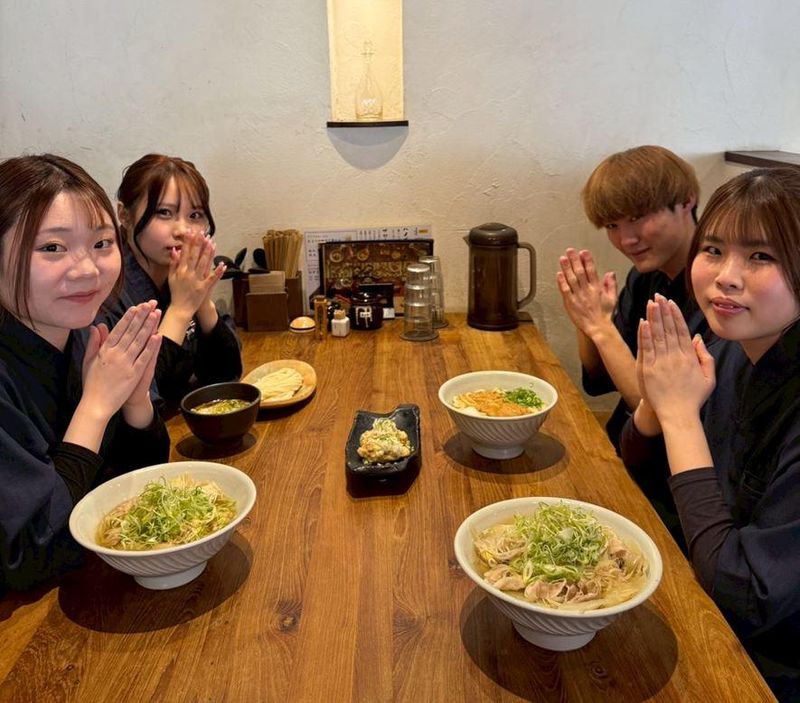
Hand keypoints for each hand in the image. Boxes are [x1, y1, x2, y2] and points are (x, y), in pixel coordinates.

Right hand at [81, 302, 161, 421]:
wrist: (96, 404)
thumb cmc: (92, 383)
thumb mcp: (89, 361)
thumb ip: (94, 343)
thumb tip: (96, 326)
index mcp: (105, 351)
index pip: (118, 330)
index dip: (128, 318)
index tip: (136, 307)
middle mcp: (115, 354)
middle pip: (131, 331)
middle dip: (141, 316)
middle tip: (149, 304)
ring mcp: (125, 364)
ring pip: (139, 341)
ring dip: (148, 326)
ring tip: (155, 314)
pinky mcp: (134, 374)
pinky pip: (144, 357)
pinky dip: (151, 346)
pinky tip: (157, 336)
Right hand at [167, 230, 224, 320]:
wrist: (181, 308)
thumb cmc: (176, 292)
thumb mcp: (171, 277)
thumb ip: (173, 263)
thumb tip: (175, 250)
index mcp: (180, 270)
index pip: (185, 253)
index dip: (188, 242)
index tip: (191, 232)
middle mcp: (189, 274)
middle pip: (195, 256)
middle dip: (199, 243)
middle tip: (202, 232)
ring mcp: (197, 280)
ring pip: (204, 264)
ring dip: (208, 253)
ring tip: (212, 243)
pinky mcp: (204, 288)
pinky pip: (212, 278)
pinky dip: (217, 271)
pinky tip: (222, 264)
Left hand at [556, 248, 617, 338]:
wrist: (598, 328)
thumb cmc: (604, 315)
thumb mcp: (612, 298)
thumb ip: (611, 285)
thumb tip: (610, 273)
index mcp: (597, 288)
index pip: (592, 270)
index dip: (587, 260)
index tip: (583, 252)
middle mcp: (587, 290)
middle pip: (580, 272)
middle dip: (574, 260)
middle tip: (570, 251)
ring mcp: (578, 296)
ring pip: (571, 279)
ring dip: (566, 268)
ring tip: (563, 258)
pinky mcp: (570, 303)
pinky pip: (565, 290)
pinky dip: (562, 282)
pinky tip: (559, 274)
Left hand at [636, 294, 714, 423]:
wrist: (678, 415)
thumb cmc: (693, 398)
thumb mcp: (708, 378)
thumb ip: (705, 357)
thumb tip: (697, 338)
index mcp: (689, 358)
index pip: (681, 331)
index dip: (675, 315)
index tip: (671, 303)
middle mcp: (675, 357)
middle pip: (668, 329)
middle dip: (663, 311)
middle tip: (658, 295)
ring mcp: (661, 363)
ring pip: (657, 336)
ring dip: (654, 318)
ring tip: (651, 303)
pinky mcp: (649, 370)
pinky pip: (647, 349)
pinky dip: (645, 335)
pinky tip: (643, 322)